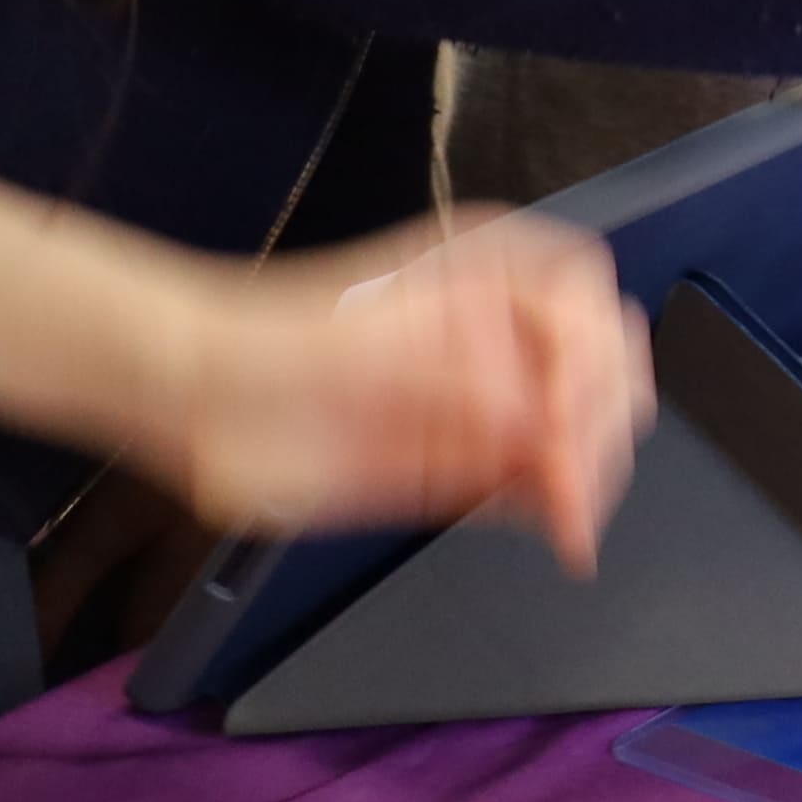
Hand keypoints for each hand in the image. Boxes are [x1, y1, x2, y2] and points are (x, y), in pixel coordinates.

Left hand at [161, 216, 649, 569]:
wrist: (202, 396)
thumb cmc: (271, 342)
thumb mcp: (372, 346)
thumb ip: (462, 382)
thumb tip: (539, 421)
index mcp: (486, 275)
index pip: (582, 303)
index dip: (586, 358)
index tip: (564, 416)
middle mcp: (494, 334)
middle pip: (597, 365)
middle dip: (599, 421)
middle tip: (574, 477)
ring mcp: (481, 397)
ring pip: (576, 428)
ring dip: (591, 470)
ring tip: (573, 519)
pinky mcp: (460, 461)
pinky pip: (535, 480)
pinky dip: (558, 506)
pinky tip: (562, 525)